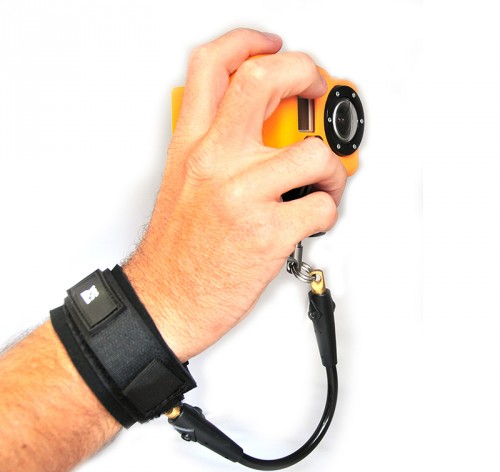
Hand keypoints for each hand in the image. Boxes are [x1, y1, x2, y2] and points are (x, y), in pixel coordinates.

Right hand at [125, 28, 346, 361]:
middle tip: (315, 86)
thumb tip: (253, 131)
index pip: (213, 67)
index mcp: (191, 148)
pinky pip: (322, 206)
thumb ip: (213, 150)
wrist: (166, 302)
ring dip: (333, 166)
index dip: (247, 42)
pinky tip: (313, 216)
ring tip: (324, 180)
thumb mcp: (181, 184)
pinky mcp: (268, 232)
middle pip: (265, 81)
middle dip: (305, 72)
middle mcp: (215, 163)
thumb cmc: (175, 252)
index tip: (271, 45)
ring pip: (313, 153)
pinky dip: (328, 210)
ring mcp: (243, 196)